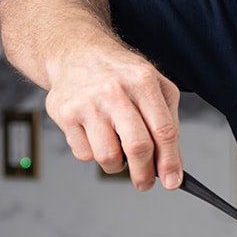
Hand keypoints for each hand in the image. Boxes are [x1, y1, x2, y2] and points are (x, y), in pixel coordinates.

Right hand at [46, 48, 182, 192]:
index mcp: (143, 81)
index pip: (164, 130)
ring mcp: (87, 102)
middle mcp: (114, 90)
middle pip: (137, 146)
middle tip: (146, 183)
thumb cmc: (121, 75)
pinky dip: (93, 153)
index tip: (172, 182)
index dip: (170, 161)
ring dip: (117, 166)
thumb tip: (171, 166)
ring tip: (118, 152)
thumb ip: (167, 122)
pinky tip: (95, 135)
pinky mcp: (64, 113)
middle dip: (145, 174)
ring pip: (108, 157)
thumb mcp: (155, 85)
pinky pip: (84, 154)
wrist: (76, 53)